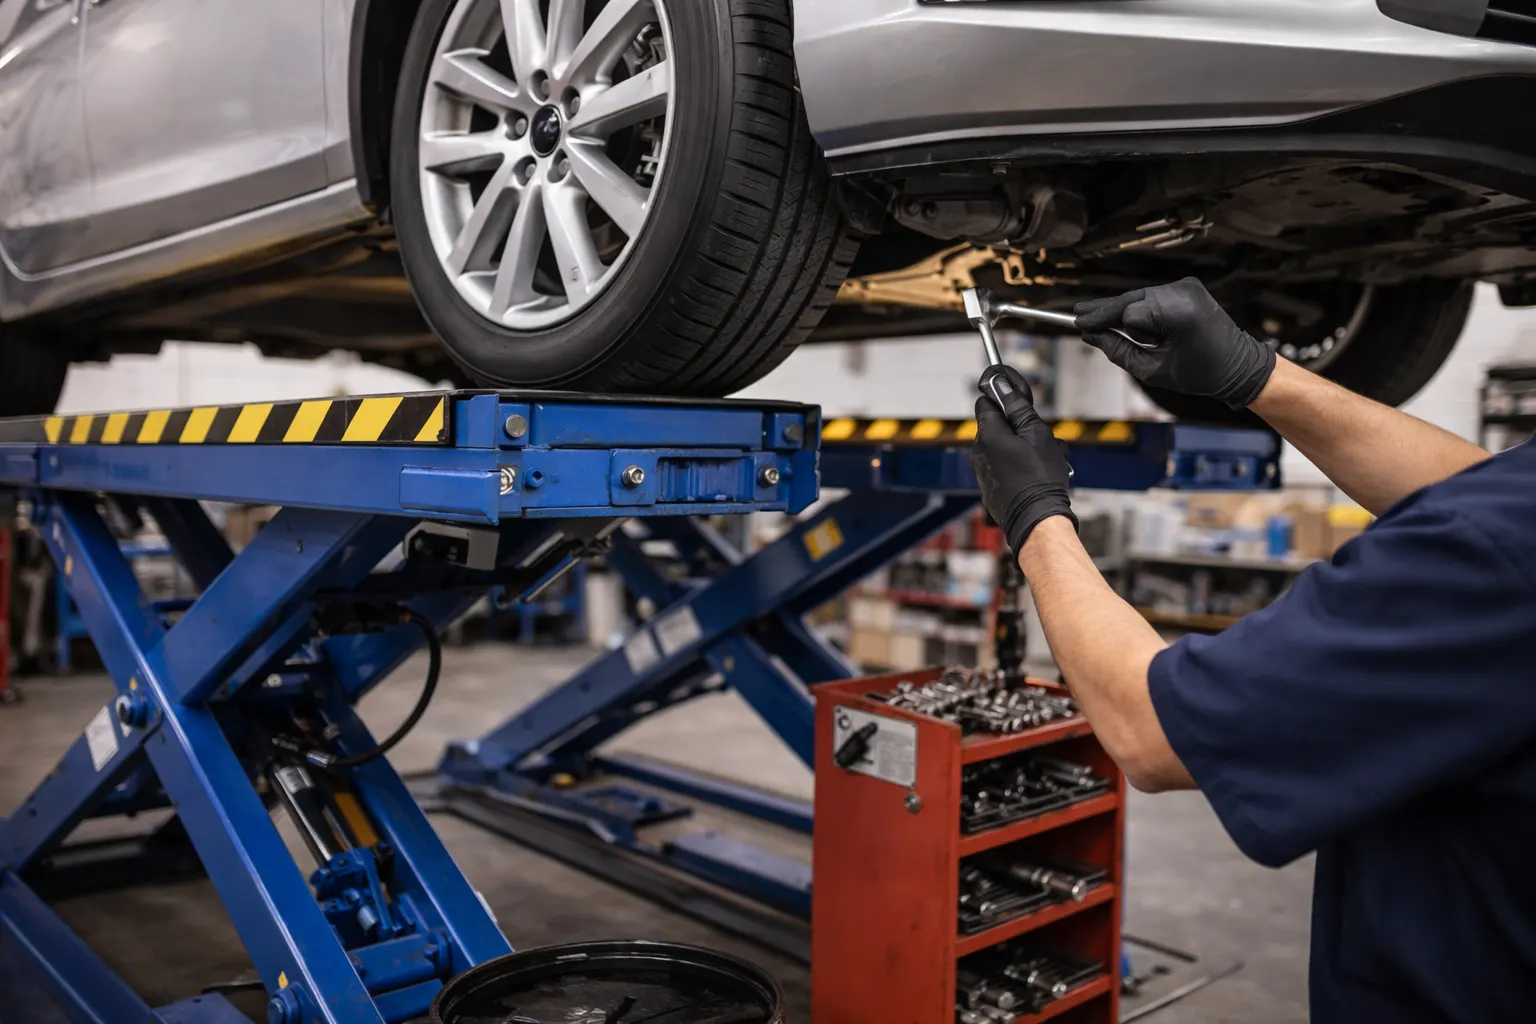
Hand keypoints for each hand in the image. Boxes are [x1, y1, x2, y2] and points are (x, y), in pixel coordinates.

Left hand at [970, 367, 1076, 552]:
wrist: (1037, 519)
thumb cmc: (1040, 477)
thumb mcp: (1036, 433)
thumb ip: (1017, 407)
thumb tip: (1000, 384)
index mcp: (987, 435)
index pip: (986, 402)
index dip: (1003, 400)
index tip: (1020, 406)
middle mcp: (979, 452)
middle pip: (998, 427)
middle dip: (1019, 428)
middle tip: (1041, 439)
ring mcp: (982, 472)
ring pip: (1004, 448)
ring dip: (1023, 449)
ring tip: (1046, 460)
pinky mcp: (989, 488)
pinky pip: (1004, 468)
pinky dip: (1019, 467)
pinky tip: (1038, 476)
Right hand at [1074, 277, 1275, 408]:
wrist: (1238, 365)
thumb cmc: (1202, 373)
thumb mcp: (1152, 370)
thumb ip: (1118, 350)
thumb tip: (1092, 336)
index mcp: (1179, 312)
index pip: (1128, 314)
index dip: (1102, 322)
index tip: (1078, 325)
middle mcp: (1183, 292)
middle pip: (1130, 299)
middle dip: (1105, 310)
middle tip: (1077, 314)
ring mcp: (1187, 286)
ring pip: (1138, 297)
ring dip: (1122, 312)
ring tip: (1094, 318)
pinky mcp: (1188, 287)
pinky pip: (1152, 297)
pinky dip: (1138, 309)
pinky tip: (1122, 319)